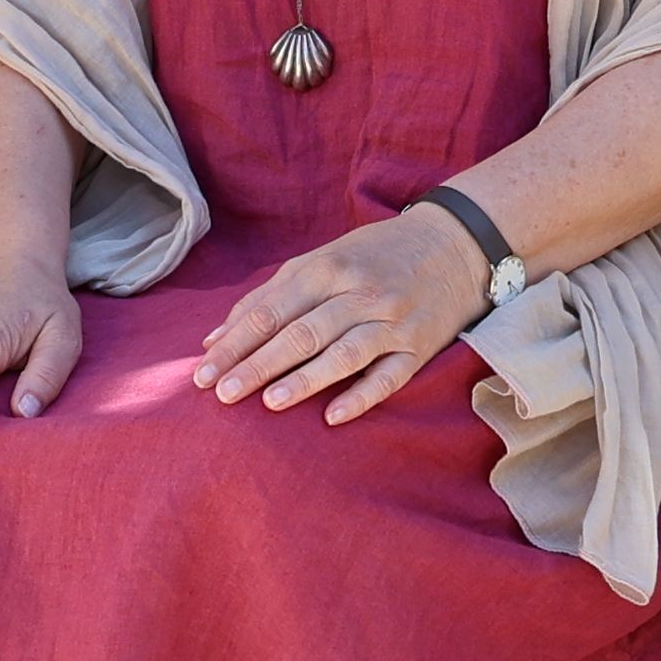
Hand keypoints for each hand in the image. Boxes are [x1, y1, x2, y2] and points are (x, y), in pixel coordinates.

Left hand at [193, 204, 491, 423]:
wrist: (456, 244)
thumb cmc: (376, 255)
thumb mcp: (322, 260)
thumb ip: (269, 296)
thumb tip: (214, 340)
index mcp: (326, 268)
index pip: (270, 311)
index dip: (234, 344)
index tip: (204, 374)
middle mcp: (358, 293)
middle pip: (300, 333)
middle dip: (257, 364)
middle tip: (223, 395)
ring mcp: (391, 321)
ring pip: (342, 353)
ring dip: (305, 379)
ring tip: (269, 403)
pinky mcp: (419, 346)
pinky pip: (389, 376)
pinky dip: (362, 396)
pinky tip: (334, 417)